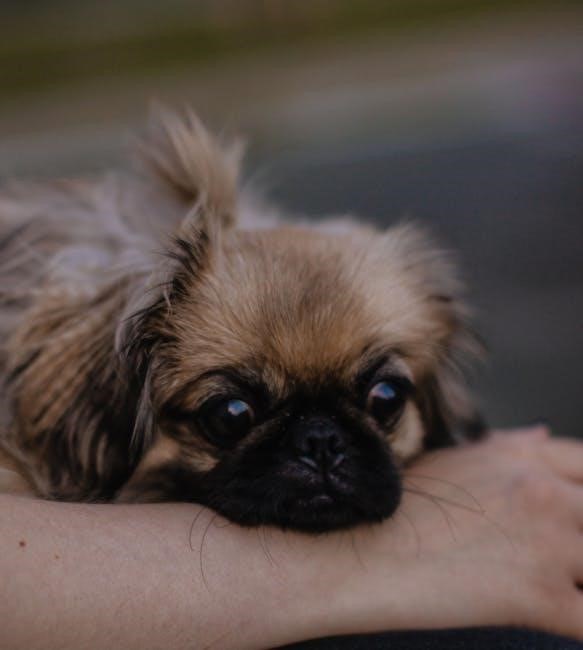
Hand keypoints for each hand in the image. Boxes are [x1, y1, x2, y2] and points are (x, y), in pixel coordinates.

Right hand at [321, 426, 582, 639]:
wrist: (357, 551)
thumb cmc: (396, 507)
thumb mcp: (452, 460)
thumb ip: (507, 448)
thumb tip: (544, 436)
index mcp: (522, 460)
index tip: (573, 520)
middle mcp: (543, 492)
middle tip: (564, 560)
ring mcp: (547, 542)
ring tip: (562, 589)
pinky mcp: (539, 596)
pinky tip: (565, 623)